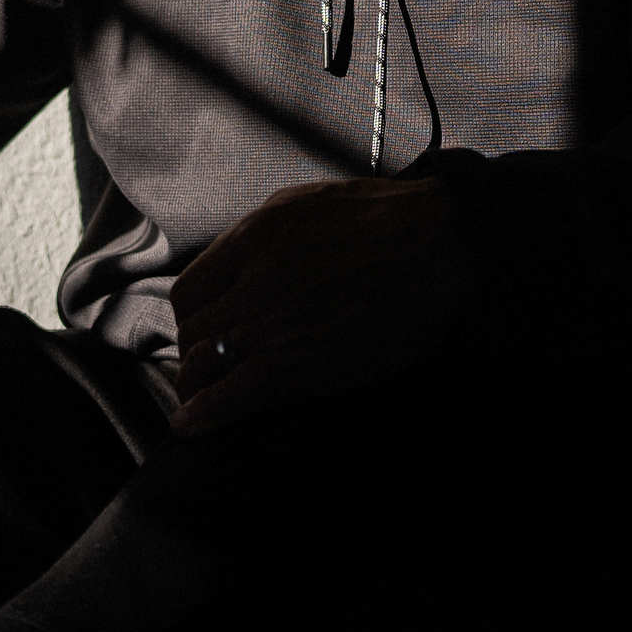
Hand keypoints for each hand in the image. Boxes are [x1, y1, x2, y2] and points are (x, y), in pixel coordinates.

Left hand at [168, 175, 480, 431]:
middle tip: (203, 369)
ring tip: (200, 399)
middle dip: (193, 354)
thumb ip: (268, 238)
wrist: (442, 245)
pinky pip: (234, 393)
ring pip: (204, 363)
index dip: (190, 318)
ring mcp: (275, 321)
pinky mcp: (299, 362)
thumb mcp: (310, 206)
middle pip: (194, 329)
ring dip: (197, 385)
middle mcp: (256, 278)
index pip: (191, 288)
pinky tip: (191, 426)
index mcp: (256, 236)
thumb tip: (242, 265)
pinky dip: (205, 414)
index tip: (200, 331)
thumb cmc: (391, 221)